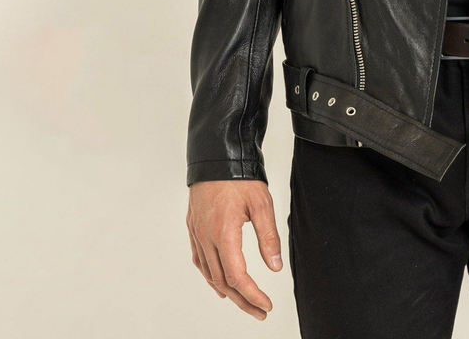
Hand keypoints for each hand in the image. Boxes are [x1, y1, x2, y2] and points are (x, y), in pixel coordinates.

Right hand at [187, 179, 283, 319]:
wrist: (217, 156)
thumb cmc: (240, 177)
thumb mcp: (262, 204)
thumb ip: (268, 237)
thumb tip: (275, 267)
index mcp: (223, 233)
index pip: (237, 276)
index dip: (252, 295)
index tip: (266, 305)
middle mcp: (206, 237)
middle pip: (223, 281)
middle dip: (242, 300)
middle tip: (259, 312)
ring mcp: (197, 234)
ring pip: (209, 274)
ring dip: (227, 292)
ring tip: (245, 302)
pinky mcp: (193, 229)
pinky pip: (200, 261)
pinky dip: (211, 277)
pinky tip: (220, 283)